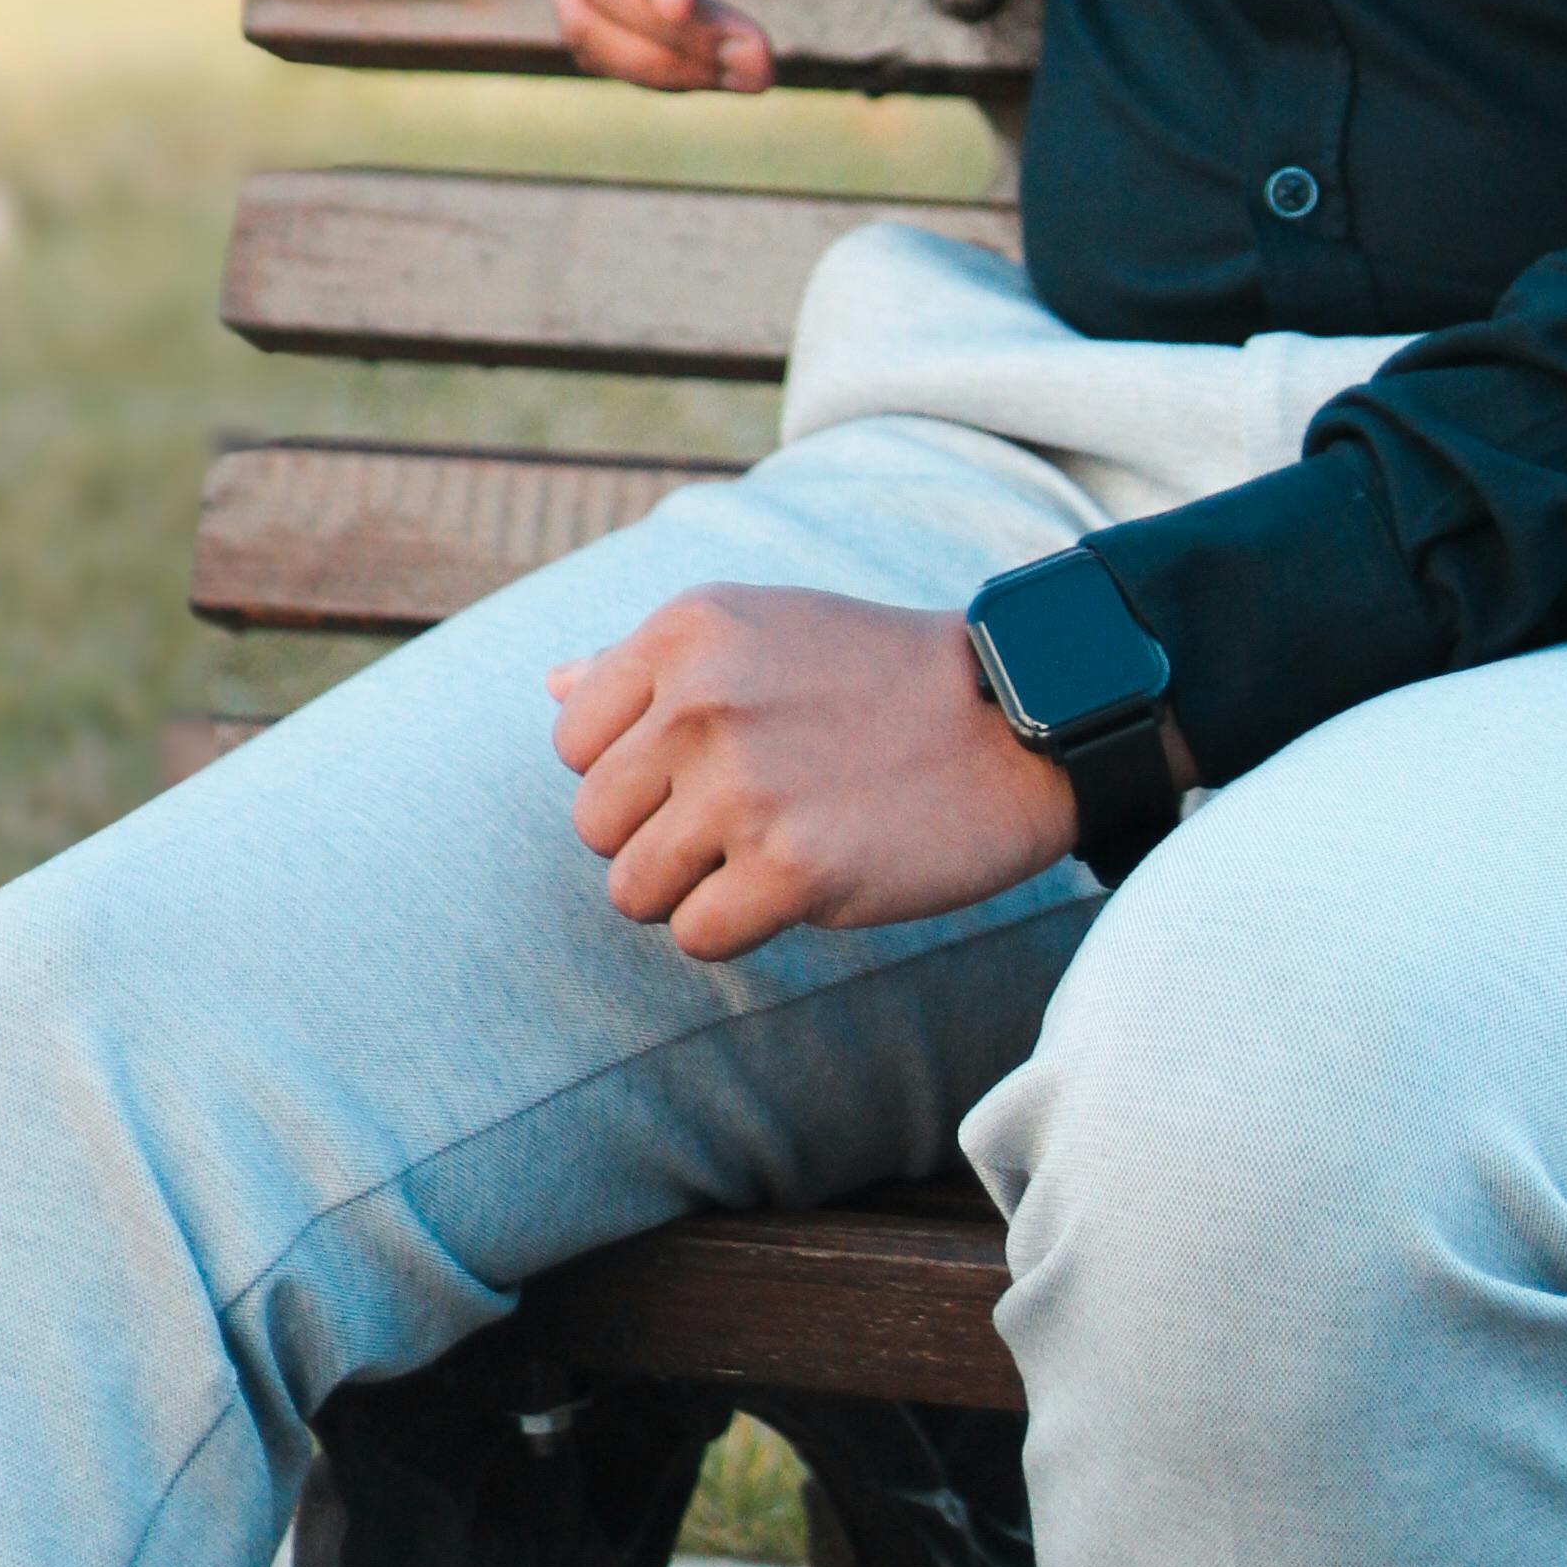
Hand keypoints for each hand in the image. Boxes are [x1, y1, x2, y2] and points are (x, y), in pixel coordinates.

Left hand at [549, 584, 1081, 949]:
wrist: (1014, 722)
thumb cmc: (879, 676)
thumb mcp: (764, 628)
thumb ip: (648, 663)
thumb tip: (552, 685)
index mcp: (689, 630)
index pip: (571, 741)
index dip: (632, 770)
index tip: (704, 765)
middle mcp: (704, 700)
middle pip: (594, 824)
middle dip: (658, 836)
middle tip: (746, 816)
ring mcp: (746, 787)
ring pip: (632, 890)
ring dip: (695, 889)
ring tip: (770, 849)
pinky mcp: (791, 870)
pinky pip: (696, 938)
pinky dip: (741, 928)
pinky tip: (800, 884)